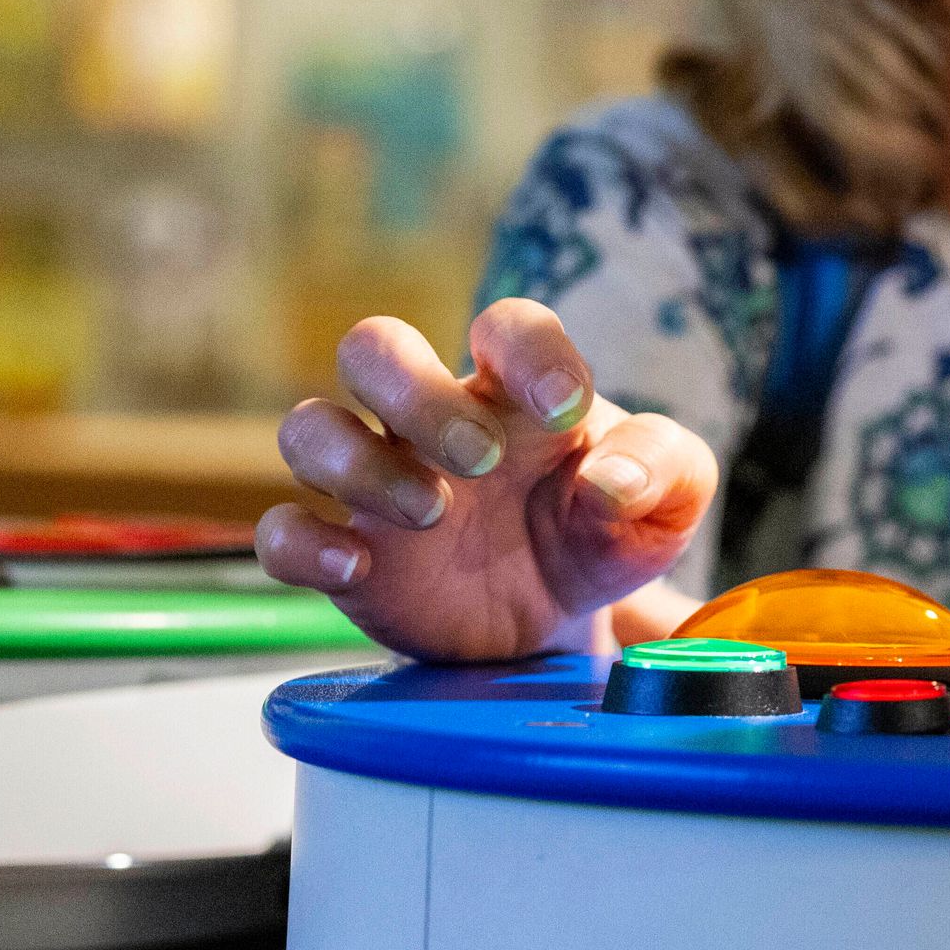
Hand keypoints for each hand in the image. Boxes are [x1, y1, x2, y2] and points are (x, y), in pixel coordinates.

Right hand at [260, 299, 716, 662]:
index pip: (508, 326)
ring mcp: (379, 483)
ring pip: (309, 428)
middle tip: (481, 458)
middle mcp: (435, 420)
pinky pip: (281, 530)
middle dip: (414, 392)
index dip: (530, 350)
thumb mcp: (668, 501)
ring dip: (359, 462)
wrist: (562, 622)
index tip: (565, 405)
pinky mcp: (348, 554)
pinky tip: (358, 566)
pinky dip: (302, 541)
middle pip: (373, 347)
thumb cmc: (608, 531)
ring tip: (433, 512)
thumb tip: (612, 478)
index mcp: (517, 390)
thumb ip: (664, 468)